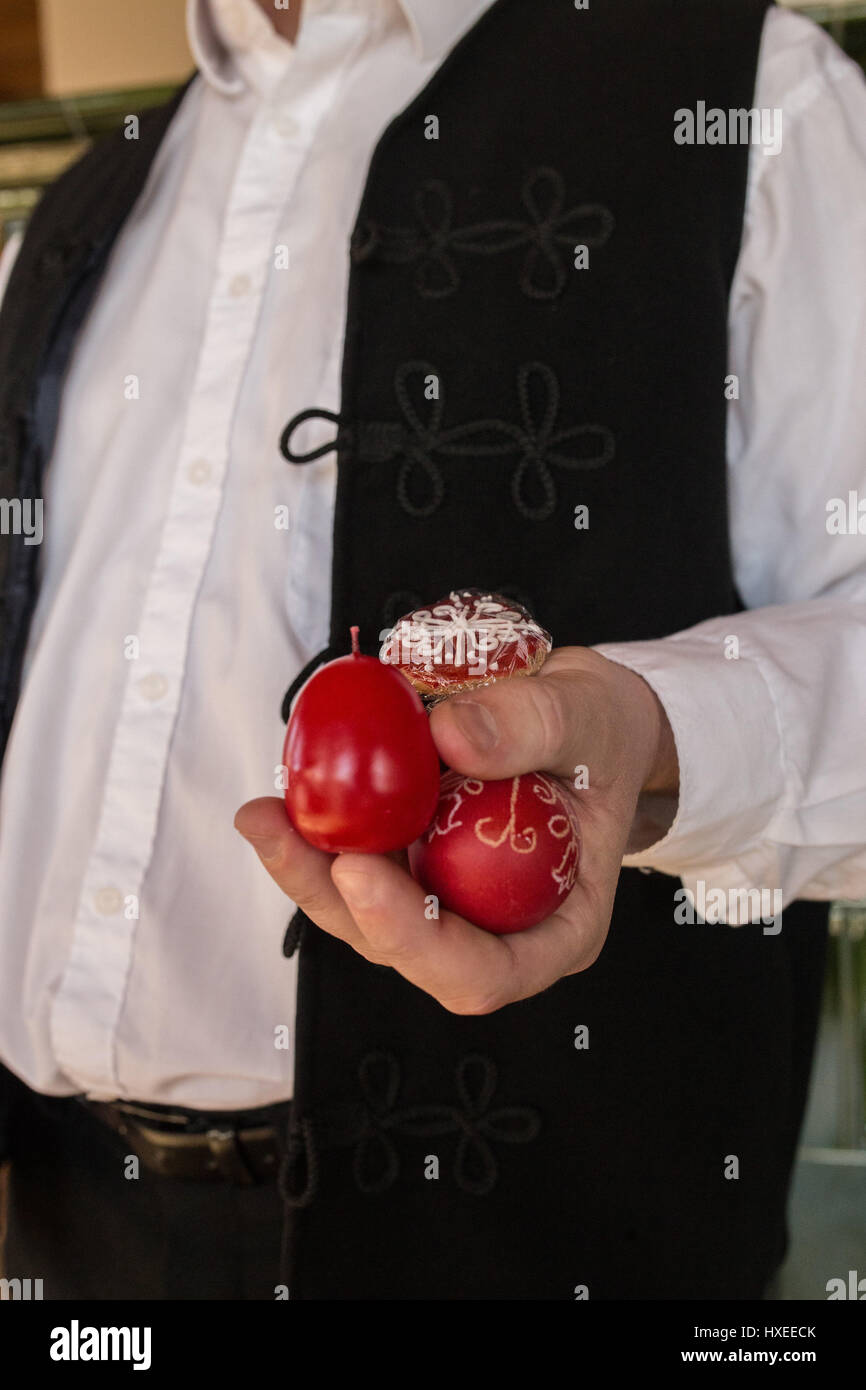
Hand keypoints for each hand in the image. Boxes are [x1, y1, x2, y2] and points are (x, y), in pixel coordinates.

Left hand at [234, 647, 678, 1013]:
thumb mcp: (592, 719)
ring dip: (309, 869)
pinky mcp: (415, 861)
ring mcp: (448, 896)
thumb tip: (452, 735)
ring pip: (366, 911)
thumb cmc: (606, 737)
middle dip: (336, 900)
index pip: (484, 971)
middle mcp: (495, 925)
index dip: (414, 939)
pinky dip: (319, 834)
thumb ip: (534, 727)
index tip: (364, 874)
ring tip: (265, 816)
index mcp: (558, 926)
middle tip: (287, 837)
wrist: (589, 720)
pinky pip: (360, 861)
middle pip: (405, 947)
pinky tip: (285, 795)